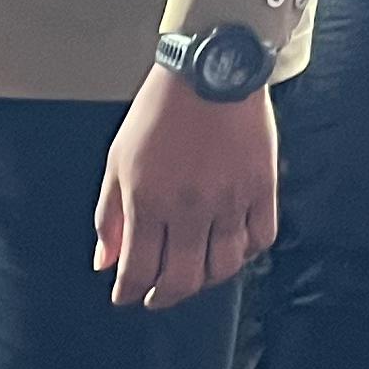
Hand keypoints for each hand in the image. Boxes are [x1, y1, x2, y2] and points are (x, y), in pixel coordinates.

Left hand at [91, 67, 275, 310]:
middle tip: (156, 297)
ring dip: (205, 281)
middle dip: (164, 297)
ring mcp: (231, 200)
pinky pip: (260, 238)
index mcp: (149, 203)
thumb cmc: (159, 114)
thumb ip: (109, 216)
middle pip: (182, 279)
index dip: (129, 293)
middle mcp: (190, 209)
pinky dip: (246, 253)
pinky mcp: (263, 188)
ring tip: (193, 274)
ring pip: (223, 267)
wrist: (210, 71)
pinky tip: (230, 248)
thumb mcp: (118, 162)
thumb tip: (104, 263)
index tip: (125, 297)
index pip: (139, 270)